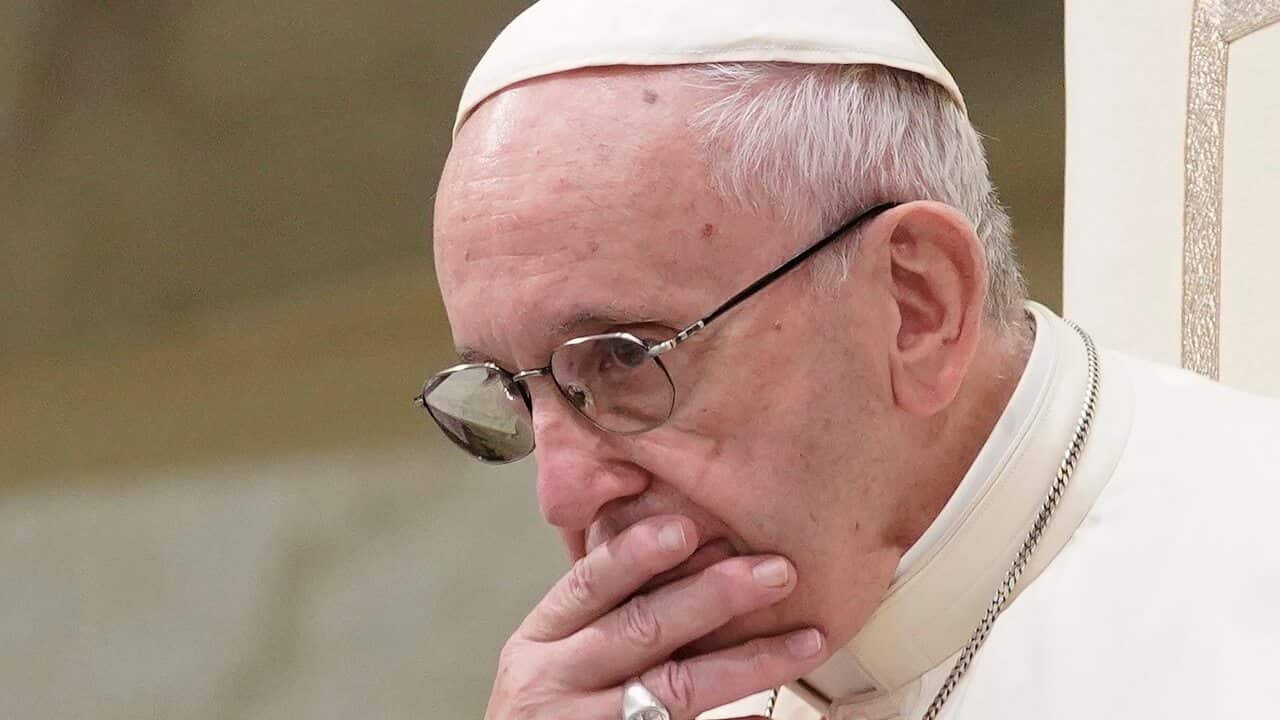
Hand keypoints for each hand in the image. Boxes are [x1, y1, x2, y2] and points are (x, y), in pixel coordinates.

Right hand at [484, 515, 826, 719]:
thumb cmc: (552, 707)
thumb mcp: (556, 651)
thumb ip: (608, 606)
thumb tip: (693, 539)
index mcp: (544, 641)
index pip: (589, 585)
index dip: (636, 554)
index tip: (686, 527)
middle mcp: (557, 683)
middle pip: (641, 630)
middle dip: (714, 596)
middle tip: (776, 572)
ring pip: (676, 689)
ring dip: (747, 662)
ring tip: (806, 641)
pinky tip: (771, 716)